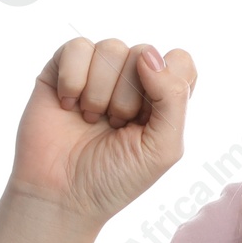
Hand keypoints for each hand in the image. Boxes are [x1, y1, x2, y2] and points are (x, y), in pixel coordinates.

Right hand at [8, 37, 196, 226]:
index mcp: (163, 97)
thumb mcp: (163, 147)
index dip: (167, 80)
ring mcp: (97, 73)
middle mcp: (132, 80)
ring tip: (91, 119)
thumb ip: (173, 98)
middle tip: (115, 126)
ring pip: (111, 48)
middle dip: (129, 96)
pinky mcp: (61, 70)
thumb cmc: (116, 177)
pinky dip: (73, 79)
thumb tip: (150, 55)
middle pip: (145, 52)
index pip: (179, 60)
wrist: (62, 196)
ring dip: (100, 92)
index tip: (148, 113)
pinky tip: (68, 105)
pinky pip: (76, 46)